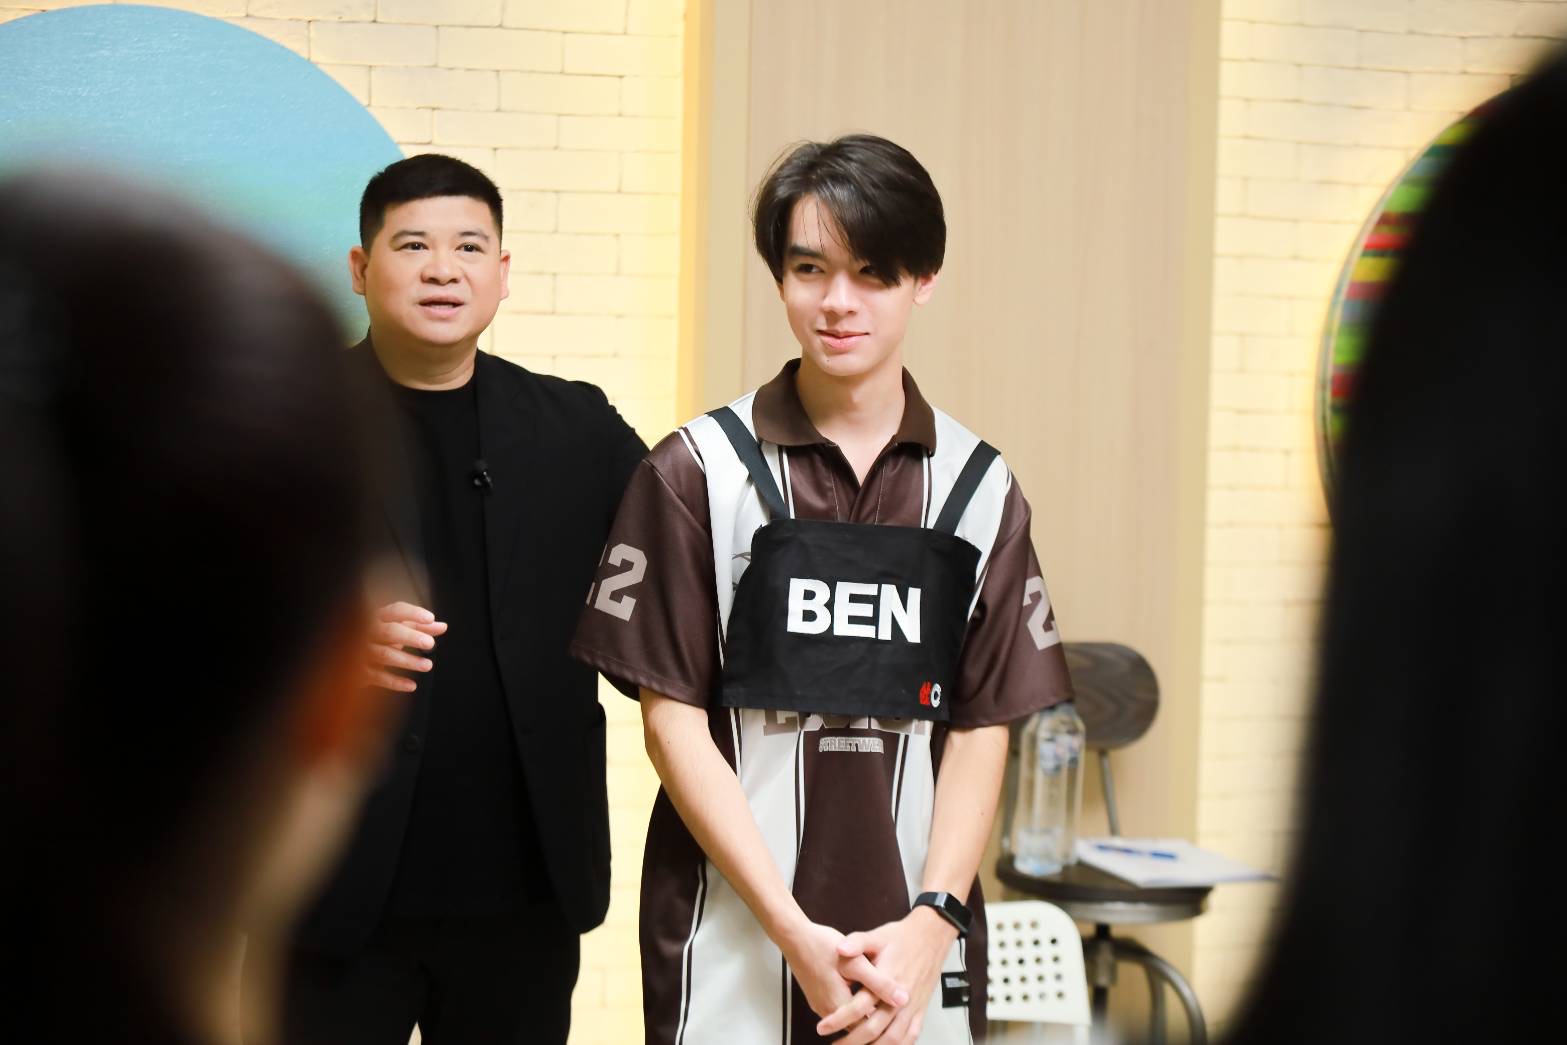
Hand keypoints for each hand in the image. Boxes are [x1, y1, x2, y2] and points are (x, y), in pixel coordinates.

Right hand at [365, 601, 445, 691]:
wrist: (345, 657)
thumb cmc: (378, 638)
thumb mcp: (397, 629)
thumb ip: (419, 627)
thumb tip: (443, 627)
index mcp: (377, 616)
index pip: (395, 610)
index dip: (413, 613)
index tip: (431, 618)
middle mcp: (367, 631)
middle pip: (389, 632)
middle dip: (410, 637)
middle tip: (430, 644)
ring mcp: (360, 651)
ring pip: (384, 655)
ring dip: (407, 661)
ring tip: (427, 665)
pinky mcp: (358, 670)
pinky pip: (377, 676)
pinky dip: (394, 682)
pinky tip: (411, 685)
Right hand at [779, 919, 909, 1020]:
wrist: (794, 936)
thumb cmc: (821, 945)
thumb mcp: (855, 962)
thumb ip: (879, 982)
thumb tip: (903, 999)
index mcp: (840, 1005)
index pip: (869, 1030)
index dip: (887, 1026)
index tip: (902, 1019)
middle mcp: (828, 1011)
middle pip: (858, 1029)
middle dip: (877, 1025)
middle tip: (896, 1018)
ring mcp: (821, 1006)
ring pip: (849, 1022)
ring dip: (865, 1017)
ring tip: (884, 1009)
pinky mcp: (818, 999)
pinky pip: (840, 1013)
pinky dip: (854, 1011)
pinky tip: (864, 1000)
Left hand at [817, 906, 957, 1043]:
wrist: (931, 936)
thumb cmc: (903, 937)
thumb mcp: (877, 936)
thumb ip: (857, 943)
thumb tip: (840, 948)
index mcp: (887, 978)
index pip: (860, 1005)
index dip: (839, 1018)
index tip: (823, 1027)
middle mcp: (901, 996)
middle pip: (874, 1027)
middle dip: (852, 1041)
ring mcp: (913, 1006)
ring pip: (893, 1037)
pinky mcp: (921, 1010)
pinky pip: (911, 1035)